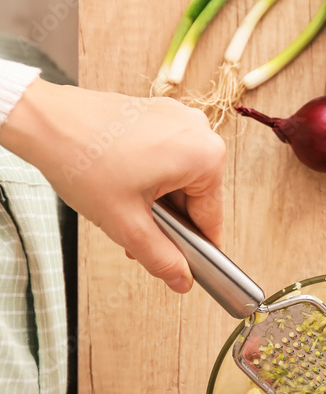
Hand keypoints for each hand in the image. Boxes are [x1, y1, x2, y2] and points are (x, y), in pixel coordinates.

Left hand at [0, 78, 224, 291]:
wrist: (45, 122)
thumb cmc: (84, 161)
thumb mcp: (127, 223)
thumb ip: (160, 257)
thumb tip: (182, 279)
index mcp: (205, 155)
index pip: (211, 217)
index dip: (194, 248)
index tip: (180, 263)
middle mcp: (199, 131)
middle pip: (194, 197)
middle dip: (166, 222)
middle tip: (132, 233)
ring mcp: (178, 118)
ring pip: (177, 178)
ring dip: (155, 201)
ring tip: (120, 208)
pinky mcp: (158, 113)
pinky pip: (165, 156)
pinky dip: (148, 177)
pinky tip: (120, 186)